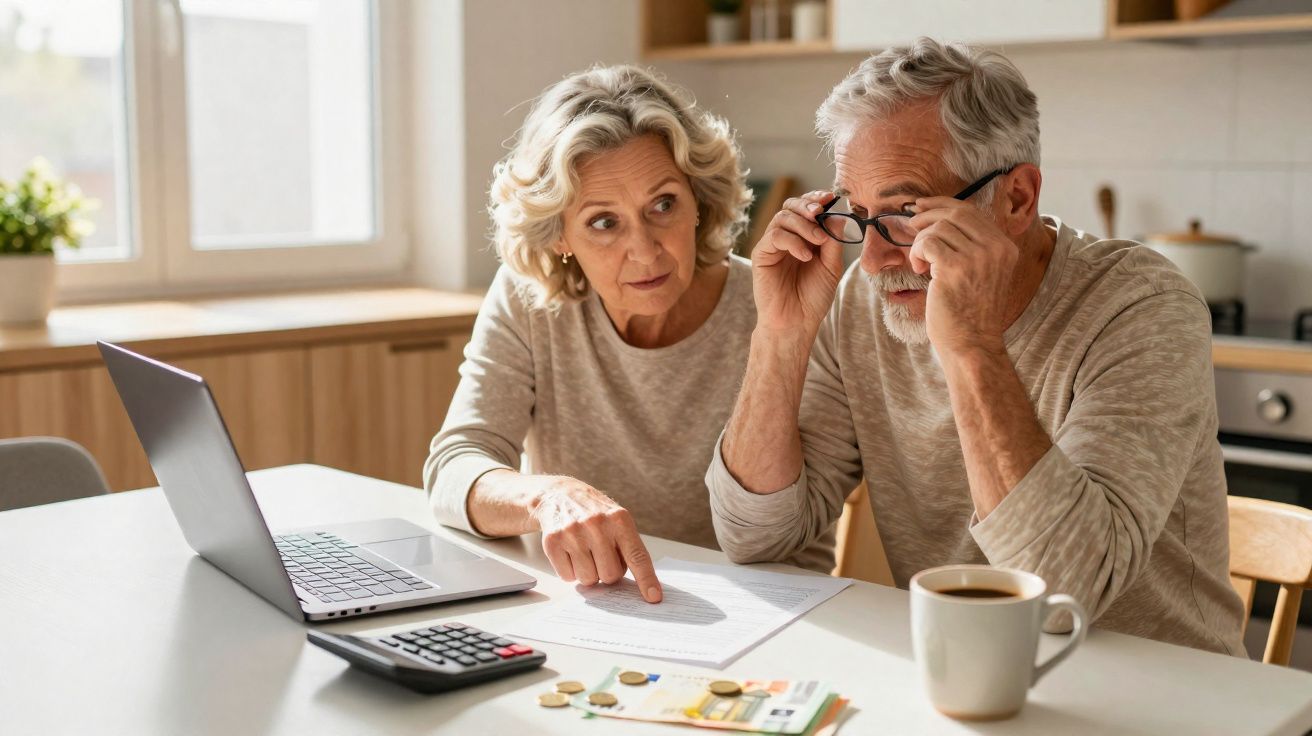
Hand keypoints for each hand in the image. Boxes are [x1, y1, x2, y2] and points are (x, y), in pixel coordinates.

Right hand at [529, 477, 662, 602]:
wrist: (559, 495)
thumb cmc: (594, 513)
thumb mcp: (617, 520)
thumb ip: (629, 548)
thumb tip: (641, 585)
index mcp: (619, 520)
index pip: (637, 556)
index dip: (646, 579)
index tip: (653, 597)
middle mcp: (597, 524)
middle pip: (610, 575)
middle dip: (607, 572)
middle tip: (601, 556)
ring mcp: (573, 533)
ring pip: (588, 579)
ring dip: (588, 572)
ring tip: (584, 552)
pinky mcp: (553, 542)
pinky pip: (567, 577)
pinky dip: (570, 571)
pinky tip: (570, 553)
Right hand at [750, 191, 846, 338]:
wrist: (796, 322)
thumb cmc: (813, 297)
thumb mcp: (831, 266)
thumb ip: (833, 241)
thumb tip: (838, 215)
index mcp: (804, 237)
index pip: (806, 208)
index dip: (816, 199)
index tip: (831, 198)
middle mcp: (786, 237)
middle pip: (791, 206)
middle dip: (807, 205)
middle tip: (820, 212)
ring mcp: (772, 245)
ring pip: (783, 218)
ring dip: (804, 225)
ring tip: (818, 242)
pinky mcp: (761, 254)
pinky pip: (775, 236)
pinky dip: (793, 241)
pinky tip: (805, 256)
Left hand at [907, 198, 1018, 353]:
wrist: (972, 344)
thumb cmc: (969, 312)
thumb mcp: (981, 272)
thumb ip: (970, 246)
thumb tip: (937, 216)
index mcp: (1005, 246)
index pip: (971, 211)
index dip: (942, 204)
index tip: (921, 206)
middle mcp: (996, 248)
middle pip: (954, 213)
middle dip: (927, 215)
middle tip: (911, 225)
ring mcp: (977, 257)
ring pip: (937, 228)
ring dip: (920, 242)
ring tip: (921, 263)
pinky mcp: (955, 268)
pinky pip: (927, 244)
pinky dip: (917, 254)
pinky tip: (920, 271)